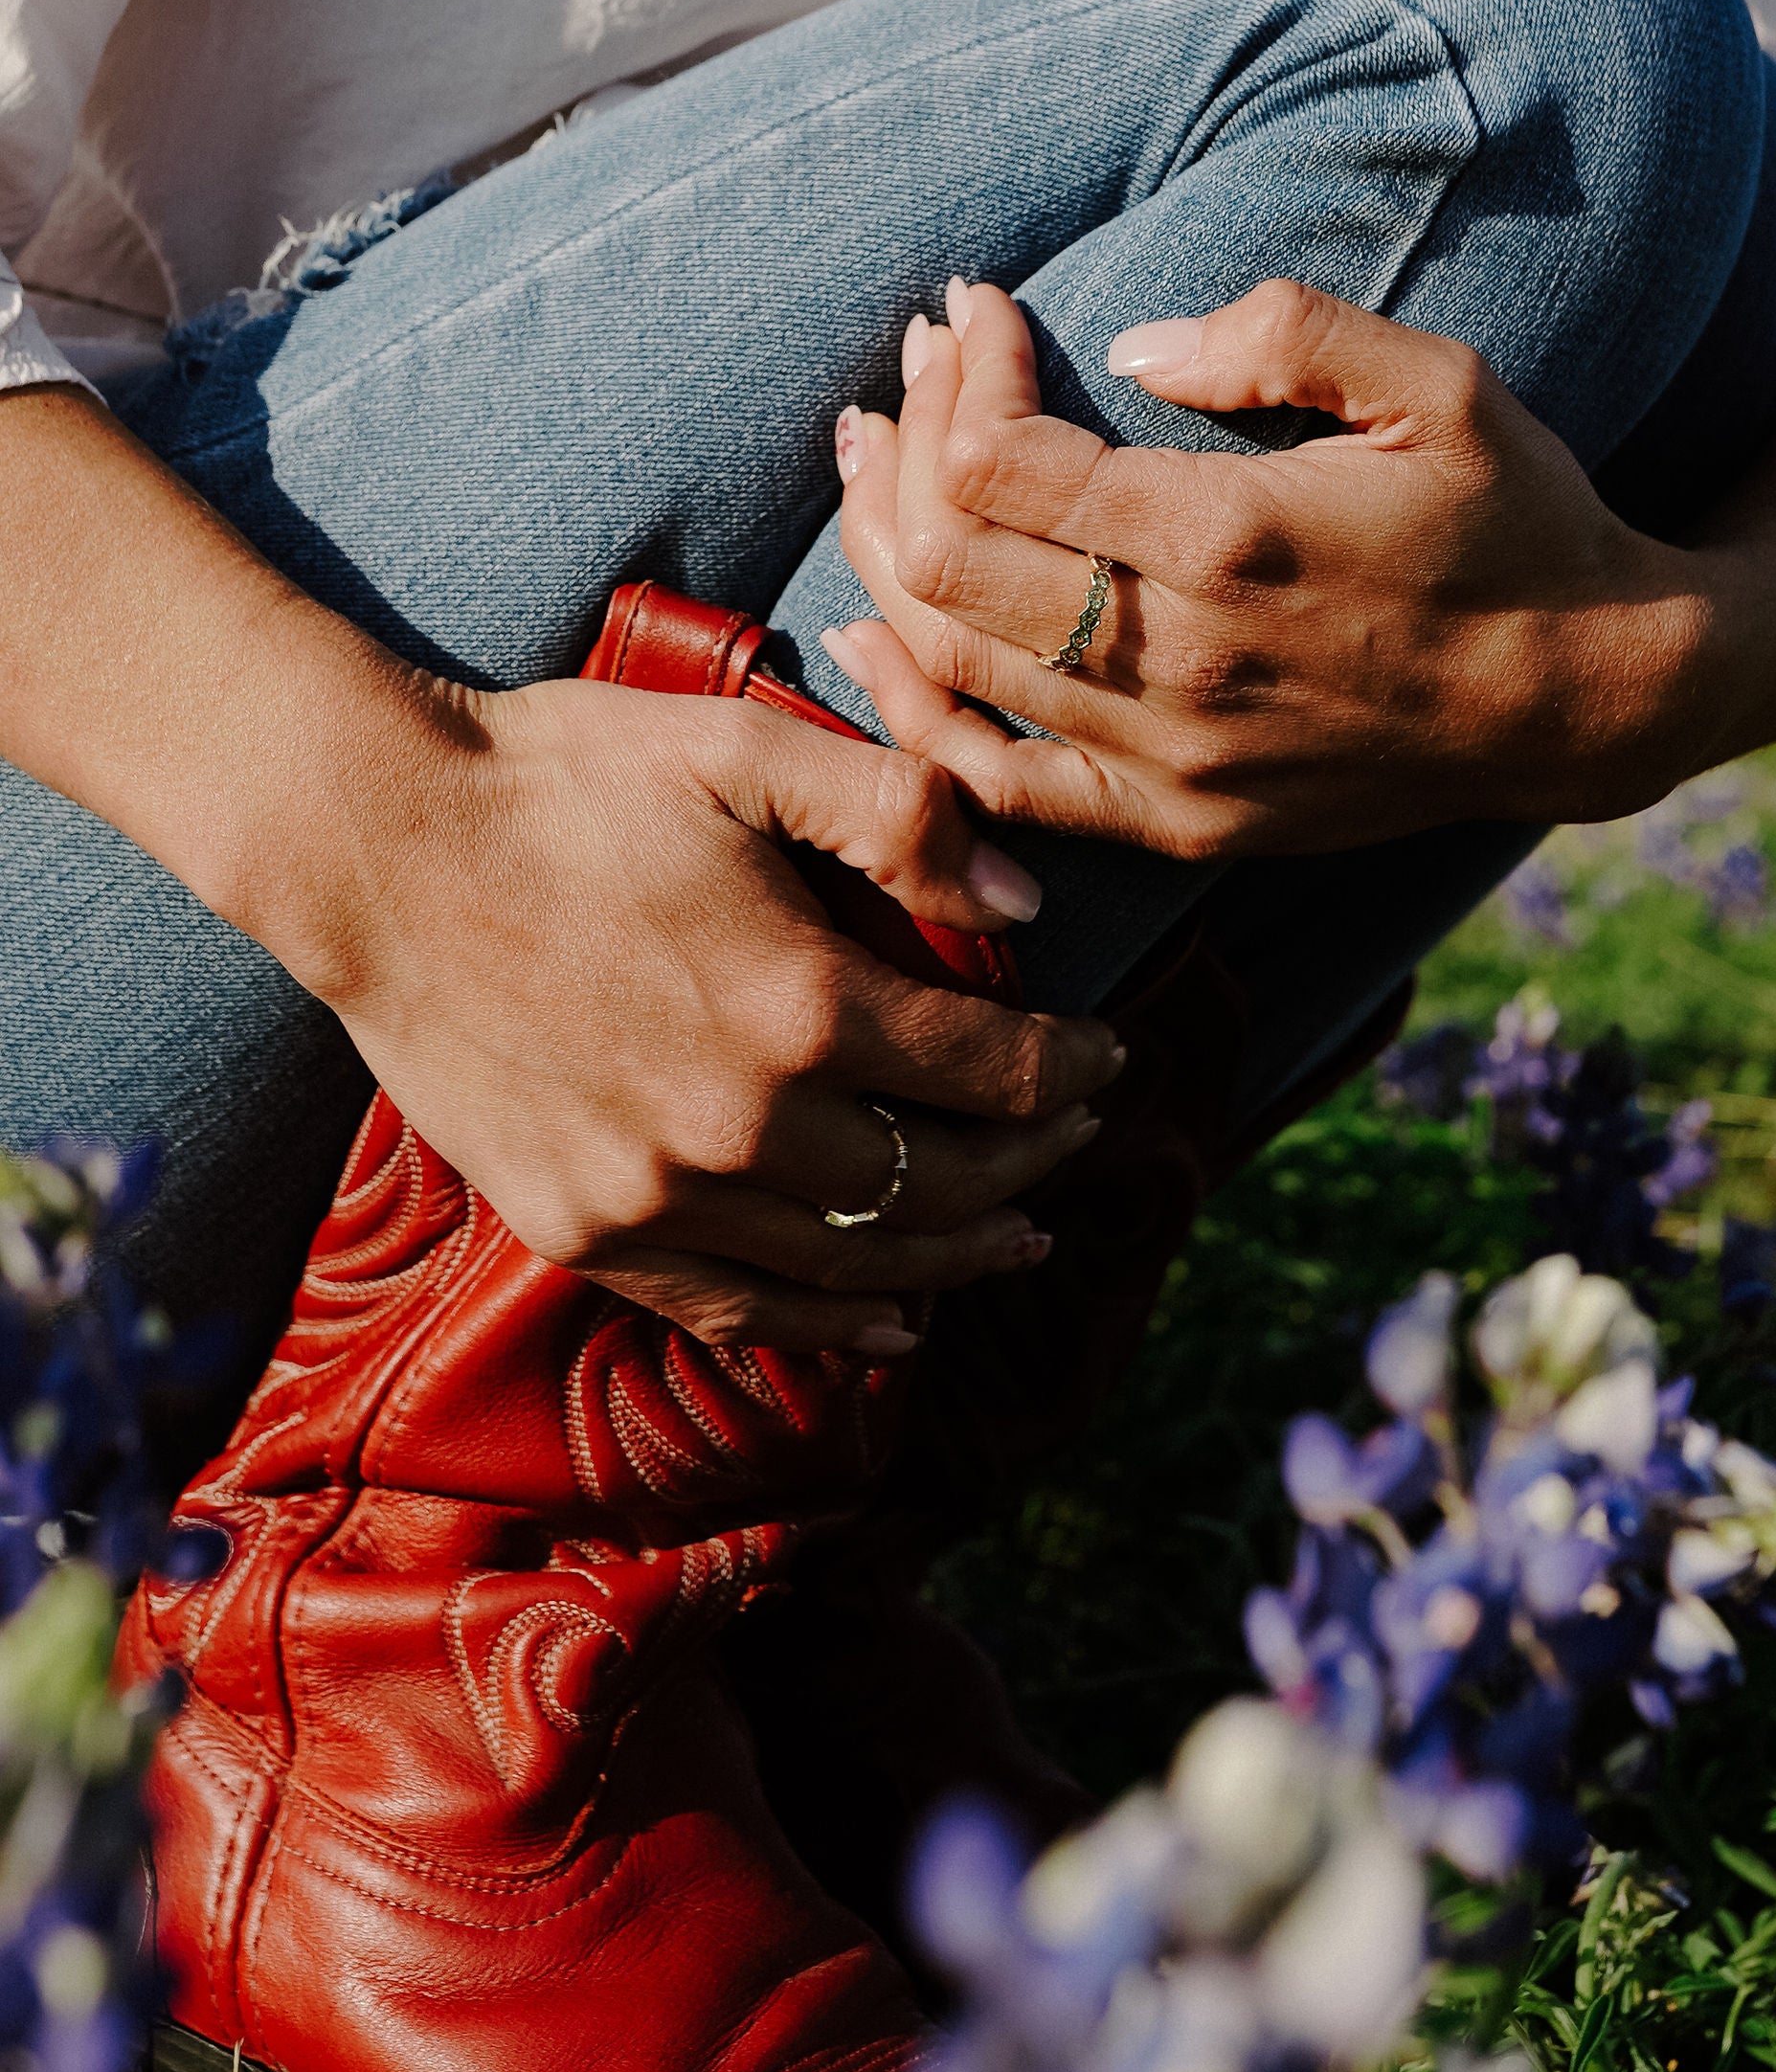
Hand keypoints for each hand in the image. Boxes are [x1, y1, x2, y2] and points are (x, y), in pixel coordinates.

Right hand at [313, 677, 1121, 1353]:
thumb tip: (1026, 896)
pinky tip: (888, 1321)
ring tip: (1020, 1236)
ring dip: (959, 1257)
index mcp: (798, 1003)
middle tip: (1076, 1132)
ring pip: (857, 1265)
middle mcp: (740, 1125)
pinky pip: (737, 1306)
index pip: (989, 1071)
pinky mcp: (582, 1227)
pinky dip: (831, 1323)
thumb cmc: (565, 780)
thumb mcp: (745, 748)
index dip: (1068, 1069)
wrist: (374, 846)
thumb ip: (901, 813)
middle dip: (1033, 1161)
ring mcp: (655, 1194)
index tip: (1106, 1054)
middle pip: (941, 1183)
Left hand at [829, 278, 1712, 857]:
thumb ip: (1284, 334)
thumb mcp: (1439, 385)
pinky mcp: (1174, 823)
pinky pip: (997, 784)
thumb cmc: (1517, 520)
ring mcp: (1169, 759)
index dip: (960, 371)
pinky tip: (869, 641)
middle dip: (900, 444)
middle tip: (906, 372)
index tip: (974, 305)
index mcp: (1228, 539)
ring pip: (949, 662)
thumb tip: (1132, 339)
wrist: (1587, 698)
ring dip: (882, 553)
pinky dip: (915, 713)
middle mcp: (1179, 661)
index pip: (1001, 459)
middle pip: (943, 558)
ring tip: (869, 464)